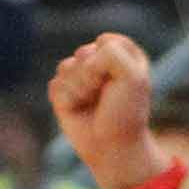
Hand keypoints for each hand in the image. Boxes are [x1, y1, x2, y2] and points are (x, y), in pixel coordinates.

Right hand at [46, 29, 164, 188]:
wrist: (113, 147)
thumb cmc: (126, 112)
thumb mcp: (133, 75)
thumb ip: (110, 52)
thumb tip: (75, 63)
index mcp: (122, 54)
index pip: (106, 41)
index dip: (110, 62)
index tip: (122, 82)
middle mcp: (100, 62)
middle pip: (83, 52)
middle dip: (93, 76)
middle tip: (106, 96)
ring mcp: (80, 76)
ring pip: (66, 67)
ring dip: (80, 89)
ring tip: (93, 103)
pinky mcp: (63, 93)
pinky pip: (55, 84)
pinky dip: (67, 99)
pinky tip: (78, 110)